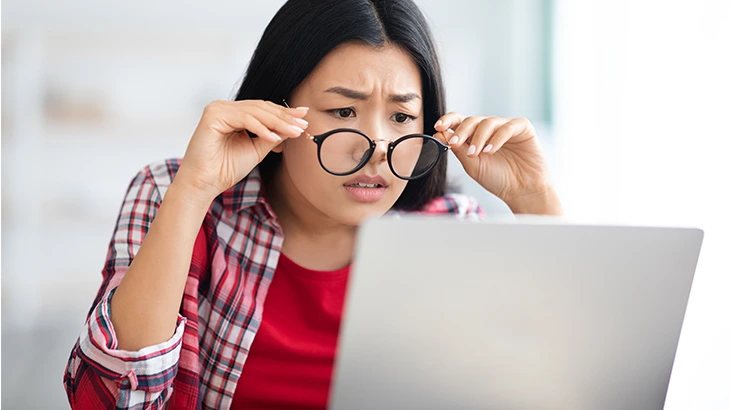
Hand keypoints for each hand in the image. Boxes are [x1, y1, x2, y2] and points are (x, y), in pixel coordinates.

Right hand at [175, 100, 309, 201]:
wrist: (204, 184)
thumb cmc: (225, 169)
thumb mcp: (257, 149)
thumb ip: (274, 135)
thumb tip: (295, 125)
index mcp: (233, 113)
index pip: (263, 109)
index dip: (284, 114)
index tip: (304, 119)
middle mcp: (224, 107)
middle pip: (261, 108)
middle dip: (284, 117)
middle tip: (303, 124)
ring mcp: (217, 109)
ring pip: (255, 112)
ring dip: (277, 123)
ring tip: (295, 132)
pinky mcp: (213, 115)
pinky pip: (244, 119)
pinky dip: (261, 128)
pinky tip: (274, 138)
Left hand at [434, 113, 558, 210]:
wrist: (522, 191)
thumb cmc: (498, 179)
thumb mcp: (472, 165)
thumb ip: (458, 150)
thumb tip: (440, 133)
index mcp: (475, 135)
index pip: (459, 120)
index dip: (448, 120)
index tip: (438, 127)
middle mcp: (490, 128)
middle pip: (472, 120)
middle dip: (461, 132)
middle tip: (455, 144)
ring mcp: (506, 126)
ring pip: (488, 122)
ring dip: (478, 138)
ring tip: (475, 154)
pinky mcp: (523, 128)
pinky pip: (507, 127)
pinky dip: (496, 139)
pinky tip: (490, 151)